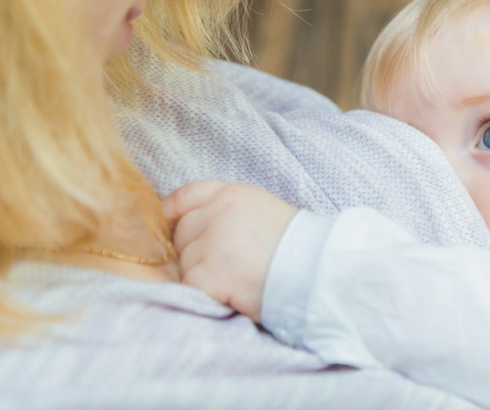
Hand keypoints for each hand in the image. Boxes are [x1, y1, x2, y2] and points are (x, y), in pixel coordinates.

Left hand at [163, 181, 297, 321]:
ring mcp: (213, 244)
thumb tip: (195, 226)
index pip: (185, 196)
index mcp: (232, 195)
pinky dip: (206, 294)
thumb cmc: (297, 245)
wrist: (317, 271)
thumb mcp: (264, 210)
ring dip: (202, 276)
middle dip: (193, 252)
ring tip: (233, 280)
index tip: (172, 227)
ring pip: (185, 263)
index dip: (173, 213)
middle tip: (223, 266)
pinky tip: (229, 293)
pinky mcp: (212, 274)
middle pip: (181, 234)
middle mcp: (218, 214)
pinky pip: (192, 286)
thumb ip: (229, 211)